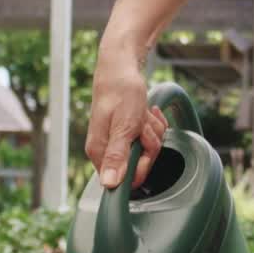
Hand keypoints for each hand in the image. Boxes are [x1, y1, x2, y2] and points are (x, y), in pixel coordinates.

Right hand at [85, 63, 167, 188]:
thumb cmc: (120, 93)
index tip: (141, 145)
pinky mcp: (128, 132)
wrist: (121, 68)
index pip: (124, 180)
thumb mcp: (123, 126)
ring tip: (142, 114)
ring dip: (152, 130)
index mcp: (100, 152)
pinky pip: (150, 137)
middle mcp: (107, 149)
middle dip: (148, 143)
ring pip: (148, 149)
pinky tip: (147, 112)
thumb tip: (109, 184)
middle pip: (140, 164)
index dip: (140, 165)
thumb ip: (117, 156)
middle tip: (142, 125)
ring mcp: (119, 140)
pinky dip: (153, 124)